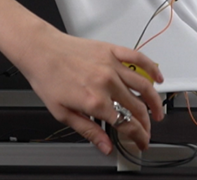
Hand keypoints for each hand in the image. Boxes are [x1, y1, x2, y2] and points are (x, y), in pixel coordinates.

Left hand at [7, 26, 164, 154]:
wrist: (38, 49)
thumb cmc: (46, 78)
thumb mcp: (61, 112)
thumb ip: (88, 130)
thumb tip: (105, 146)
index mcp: (95, 102)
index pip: (127, 125)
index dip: (139, 137)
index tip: (142, 142)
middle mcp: (107, 84)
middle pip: (137, 109)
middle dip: (146, 124)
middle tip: (146, 130)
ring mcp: (111, 66)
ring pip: (144, 87)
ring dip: (154, 102)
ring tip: (156, 113)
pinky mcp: (112, 51)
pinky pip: (139, 59)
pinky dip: (152, 69)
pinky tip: (158, 78)